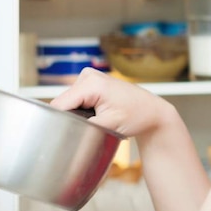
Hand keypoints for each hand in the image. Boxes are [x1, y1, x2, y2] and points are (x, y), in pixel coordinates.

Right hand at [50, 68, 171, 138]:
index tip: (66, 135)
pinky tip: (95, 116)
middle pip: (63, 103)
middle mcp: (87, 76)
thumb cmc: (136, 116)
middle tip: (90, 128)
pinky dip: (81, 111)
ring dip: (76, 115)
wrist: (151, 111)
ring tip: (96, 122)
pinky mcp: (91, 83)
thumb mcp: (107, 126)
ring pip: (68, 103)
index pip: (59, 105)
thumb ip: (82, 127)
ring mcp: (89, 77)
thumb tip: (62, 131)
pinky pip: (76, 100)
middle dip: (70, 119)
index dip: (59, 122)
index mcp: (90, 83)